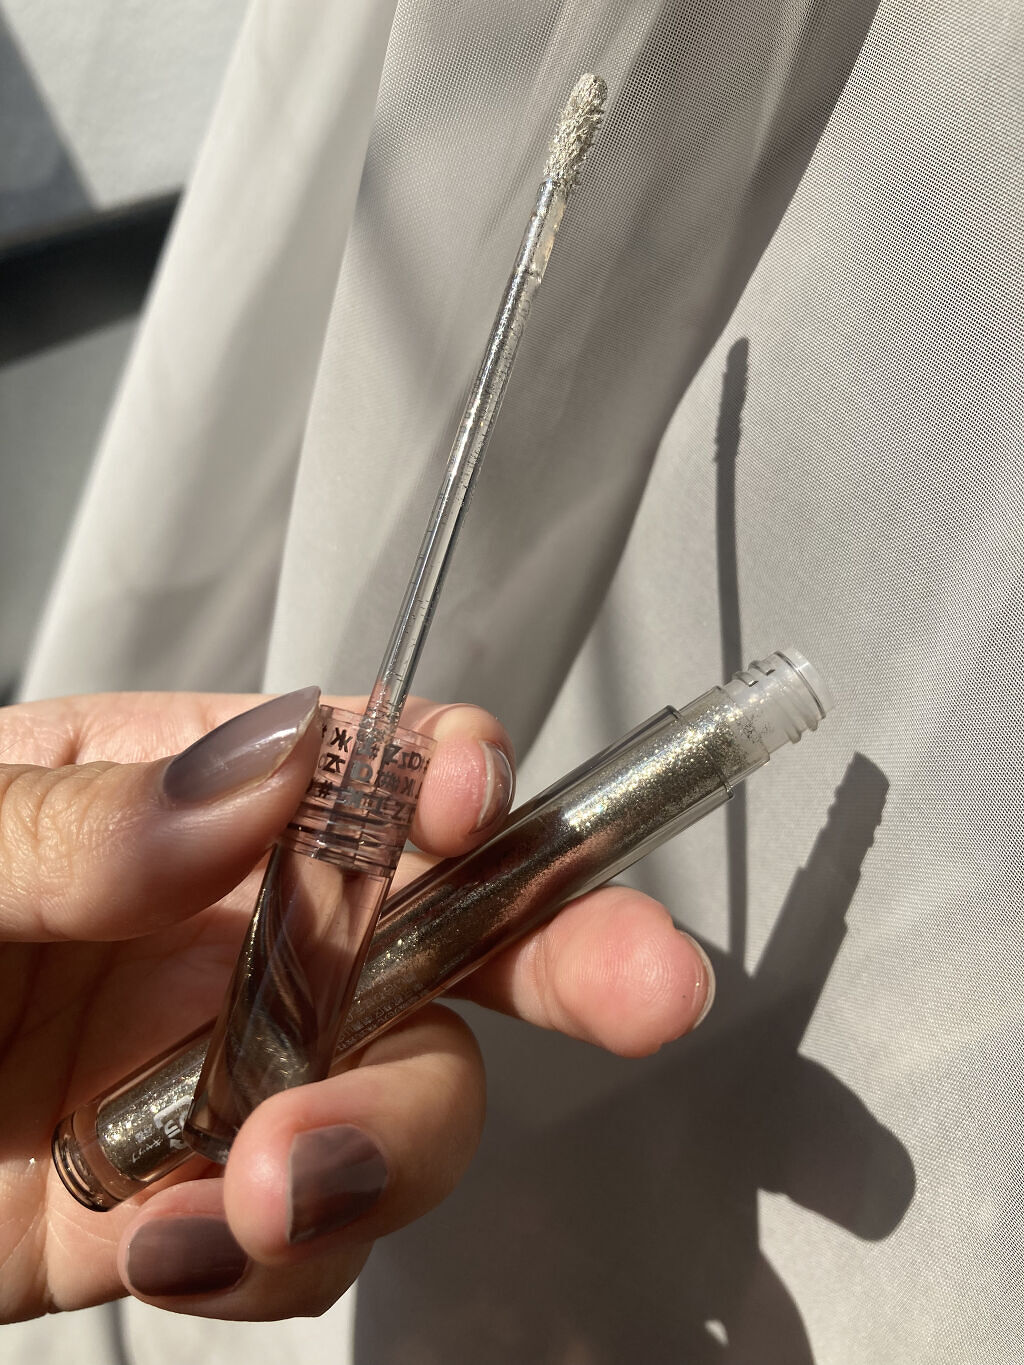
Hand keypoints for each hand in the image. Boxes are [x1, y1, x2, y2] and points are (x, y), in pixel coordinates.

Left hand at [0, 689, 712, 1320]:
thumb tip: (252, 780)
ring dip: (378, 1145)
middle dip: (561, 952)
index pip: (360, 761)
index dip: (441, 770)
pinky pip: (303, 1236)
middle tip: (645, 988)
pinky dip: (278, 1255)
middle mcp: (234, 929)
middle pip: (445, 927)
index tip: (469, 794)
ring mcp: (228, 1070)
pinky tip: (181, 1238)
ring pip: (405, 1095)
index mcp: (177, 794)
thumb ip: (78, 817)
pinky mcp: (187, 1204)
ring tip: (269, 1181)